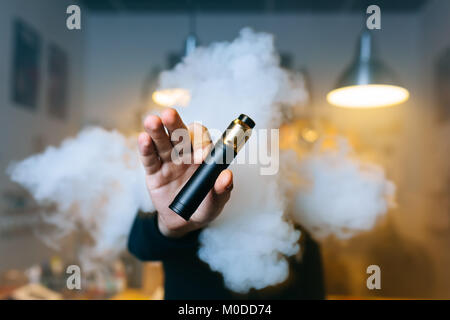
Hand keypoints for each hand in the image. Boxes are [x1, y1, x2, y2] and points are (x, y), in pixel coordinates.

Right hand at [138, 108, 233, 237]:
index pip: (202, 141)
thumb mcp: (215, 203)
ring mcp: (169, 160)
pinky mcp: (154, 171)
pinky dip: (146, 149)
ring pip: (162, 142)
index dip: (202, 144)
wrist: (182, 222)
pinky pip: (149, 159)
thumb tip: (227, 176)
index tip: (202, 156)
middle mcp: (186, 153)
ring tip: (152, 121)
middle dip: (175, 124)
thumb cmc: (203, 207)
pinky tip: (143, 139)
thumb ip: (221, 191)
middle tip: (169, 115)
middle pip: (180, 134)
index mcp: (204, 156)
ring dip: (156, 131)